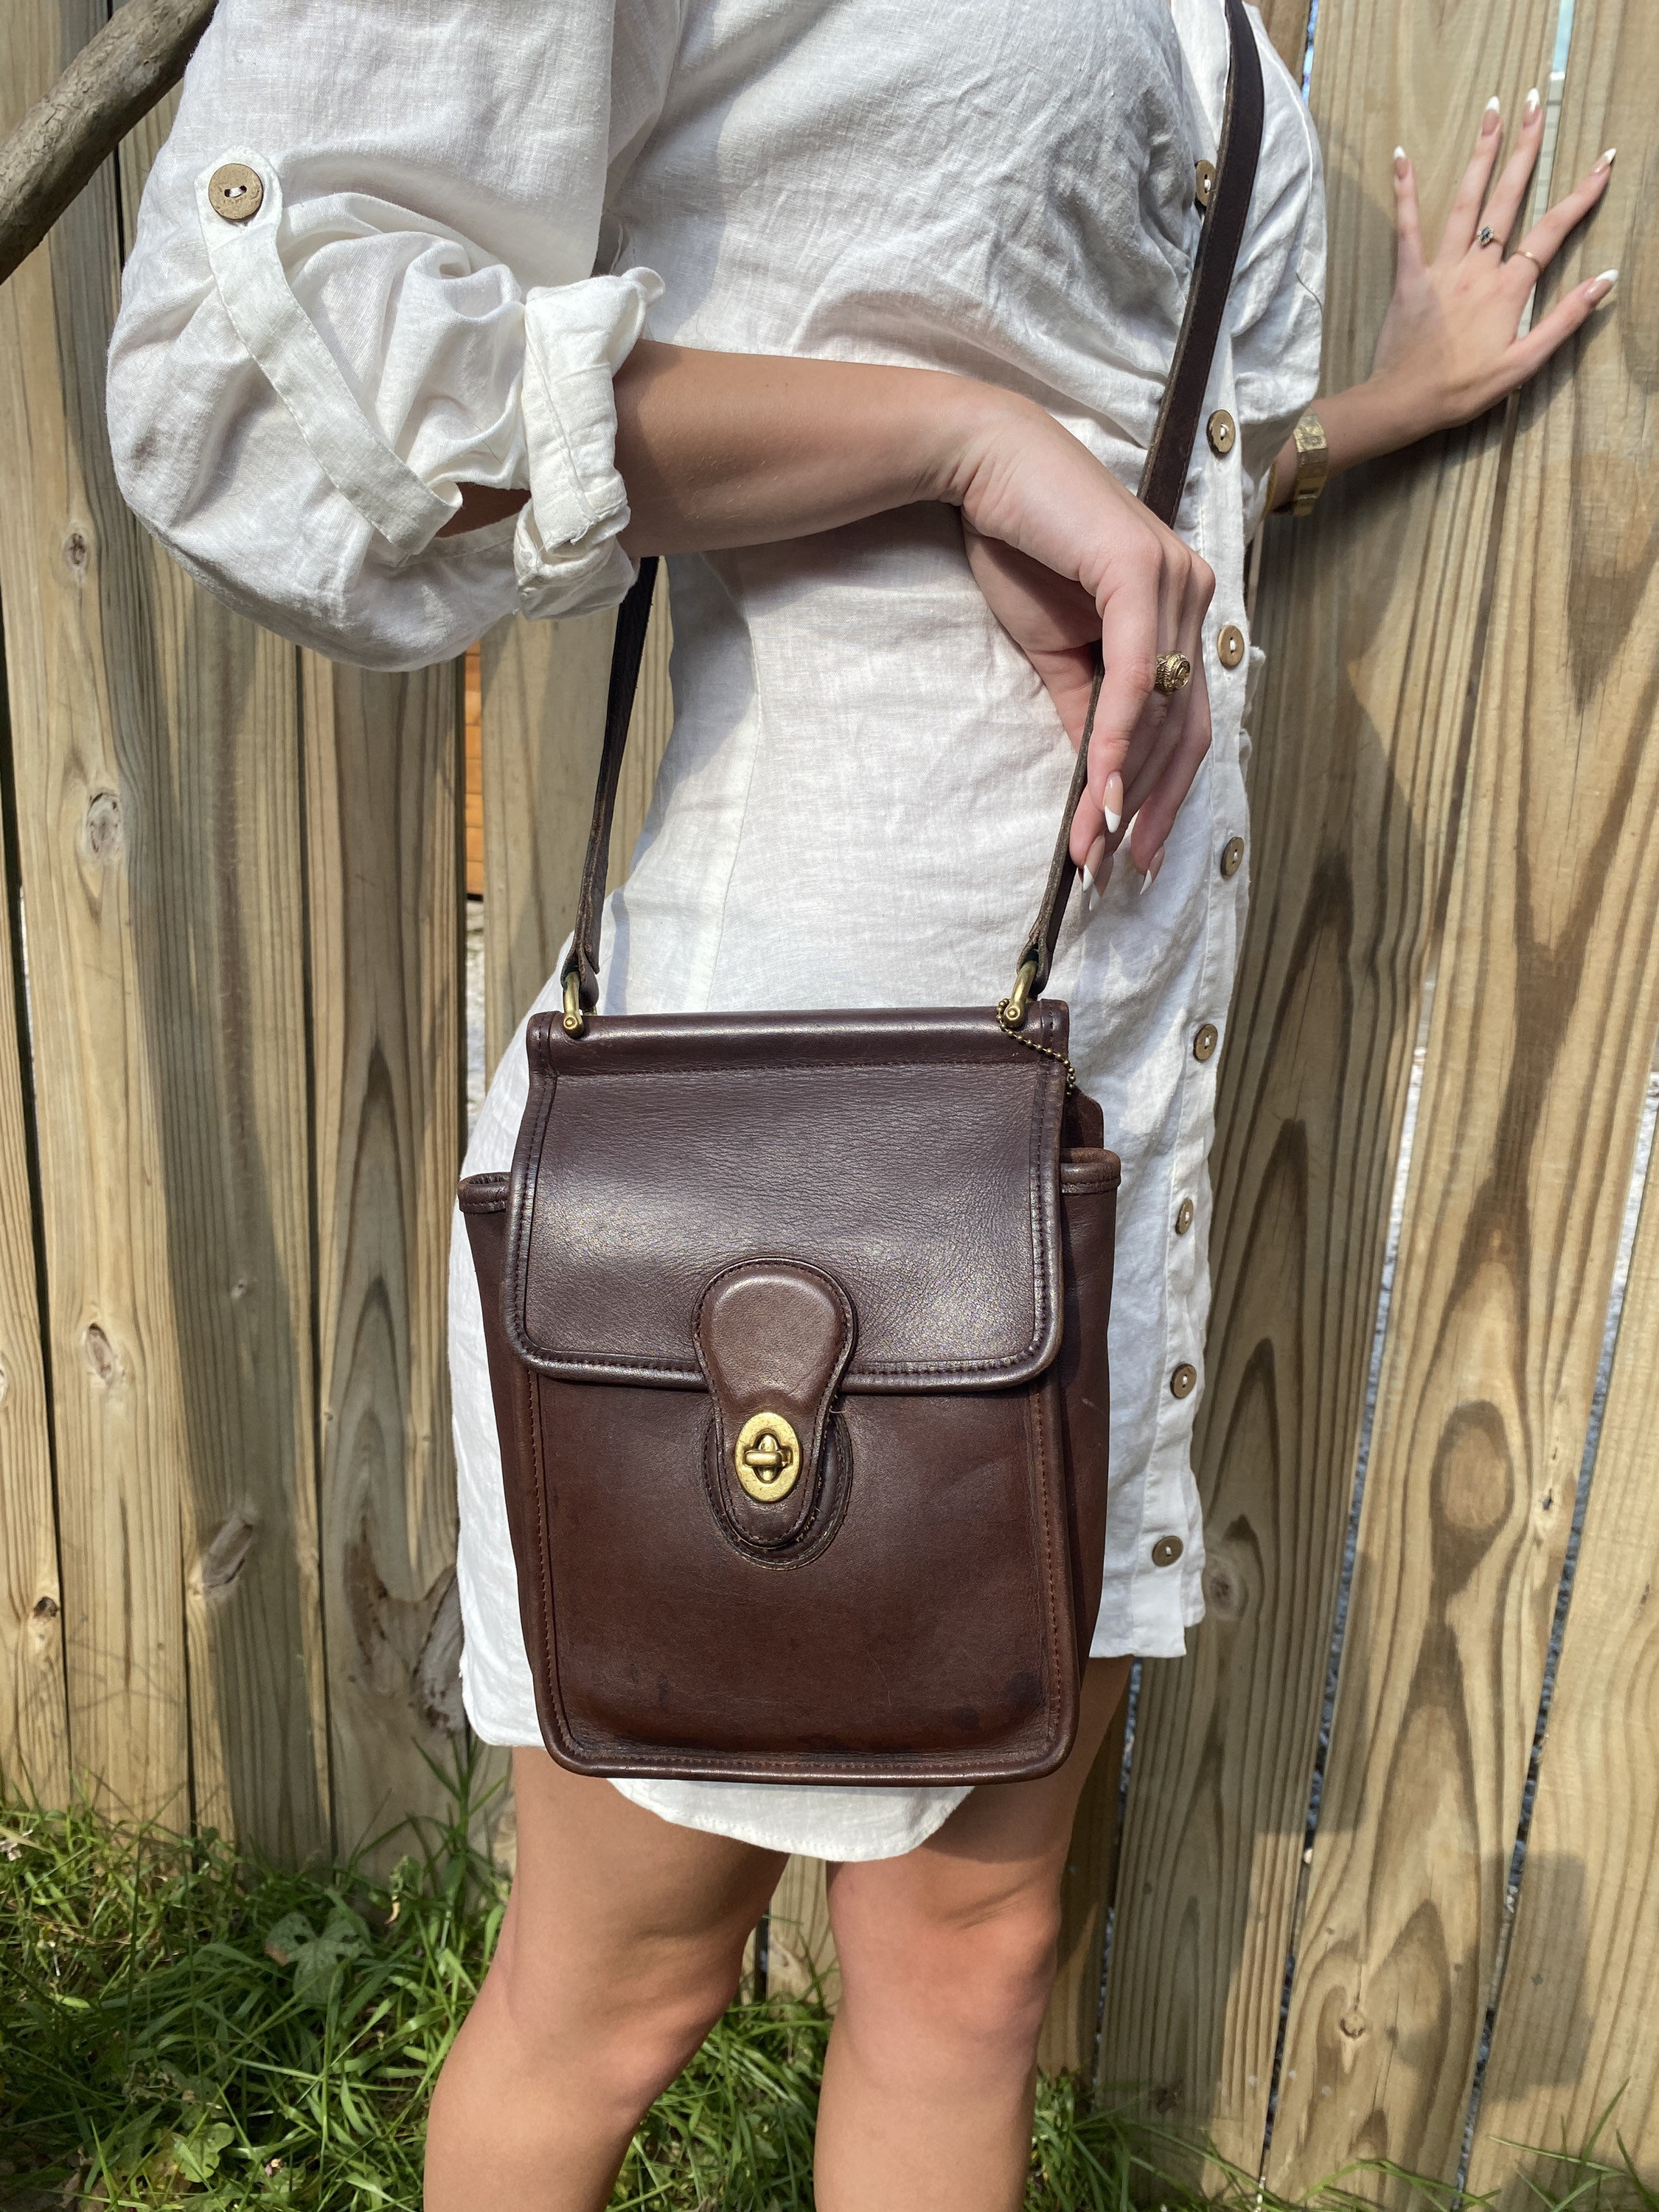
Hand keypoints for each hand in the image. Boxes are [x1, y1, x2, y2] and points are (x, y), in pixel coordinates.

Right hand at [949, 397, 1214, 881]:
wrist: (980, 467)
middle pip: (1186, 726)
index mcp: (1181, 611)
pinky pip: (1138, 676)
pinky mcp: (1142, 571)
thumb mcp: (1056, 650)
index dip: (1161, 792)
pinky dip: (1119, 738)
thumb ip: (1087, 710)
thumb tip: (1098, 781)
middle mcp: (1193, 593)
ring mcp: (1176, 580)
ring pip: (1163, 710)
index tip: (1131, 851)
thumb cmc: (1018, 545)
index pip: (1186, 720)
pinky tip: (1099, 787)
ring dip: (1125, 786)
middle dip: (1148, 805)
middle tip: (1114, 868)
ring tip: (1092, 844)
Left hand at [1371, 91, 1616, 434]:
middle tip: (1537, 105)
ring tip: (1493, 113)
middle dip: (1525, 149)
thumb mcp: (1524, 364)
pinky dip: (1404, 191)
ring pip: (1465, 201)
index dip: (1581, 195)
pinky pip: (1407, 227)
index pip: (1552, 231)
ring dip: (1481, 155)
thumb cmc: (1463, 391)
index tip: (1603, 162)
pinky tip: (1401, 155)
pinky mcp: (1408, 277)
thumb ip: (1564, 320)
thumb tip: (1605, 280)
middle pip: (1507, 198)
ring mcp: (1442, 268)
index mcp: (1509, 289)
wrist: (1404, 404)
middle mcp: (1478, 268)